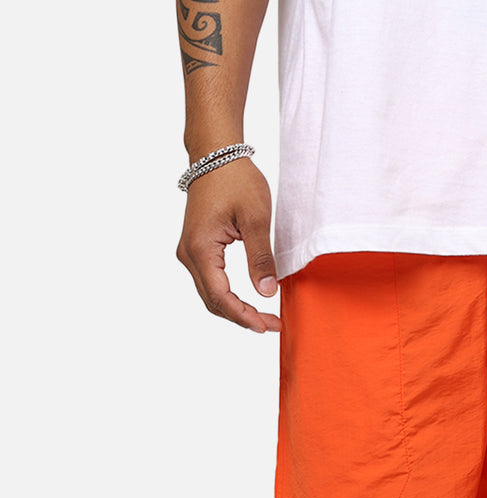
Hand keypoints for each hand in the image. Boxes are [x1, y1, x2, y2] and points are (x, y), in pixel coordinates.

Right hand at [176, 160, 281, 332]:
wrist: (215, 154)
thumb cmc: (235, 179)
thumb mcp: (256, 218)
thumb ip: (261, 258)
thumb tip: (267, 293)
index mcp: (200, 248)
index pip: (220, 296)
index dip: (244, 316)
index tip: (267, 326)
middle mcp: (188, 253)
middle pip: (212, 301)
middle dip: (242, 317)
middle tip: (271, 325)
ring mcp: (189, 251)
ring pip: (210, 294)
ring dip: (235, 309)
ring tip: (263, 317)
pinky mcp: (196, 248)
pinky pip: (210, 282)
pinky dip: (228, 296)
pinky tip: (249, 300)